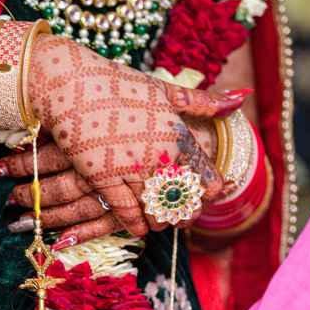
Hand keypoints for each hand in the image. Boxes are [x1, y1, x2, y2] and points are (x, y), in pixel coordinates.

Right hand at [20, 34, 241, 239]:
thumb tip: (240, 100)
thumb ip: (203, 103)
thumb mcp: (165, 90)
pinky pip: (127, 212)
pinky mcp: (104, 177)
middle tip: (182, 219)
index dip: (209, 194)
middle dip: (186, 214)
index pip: (207, 178)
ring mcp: (131, 167)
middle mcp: (159, 153)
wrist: (69, 82)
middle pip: (184, 201)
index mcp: (178, 133)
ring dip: (160, 221)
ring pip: (156, 210)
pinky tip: (139, 228)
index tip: (206, 198)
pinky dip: (136, 225)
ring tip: (159, 222)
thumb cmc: (117, 83)